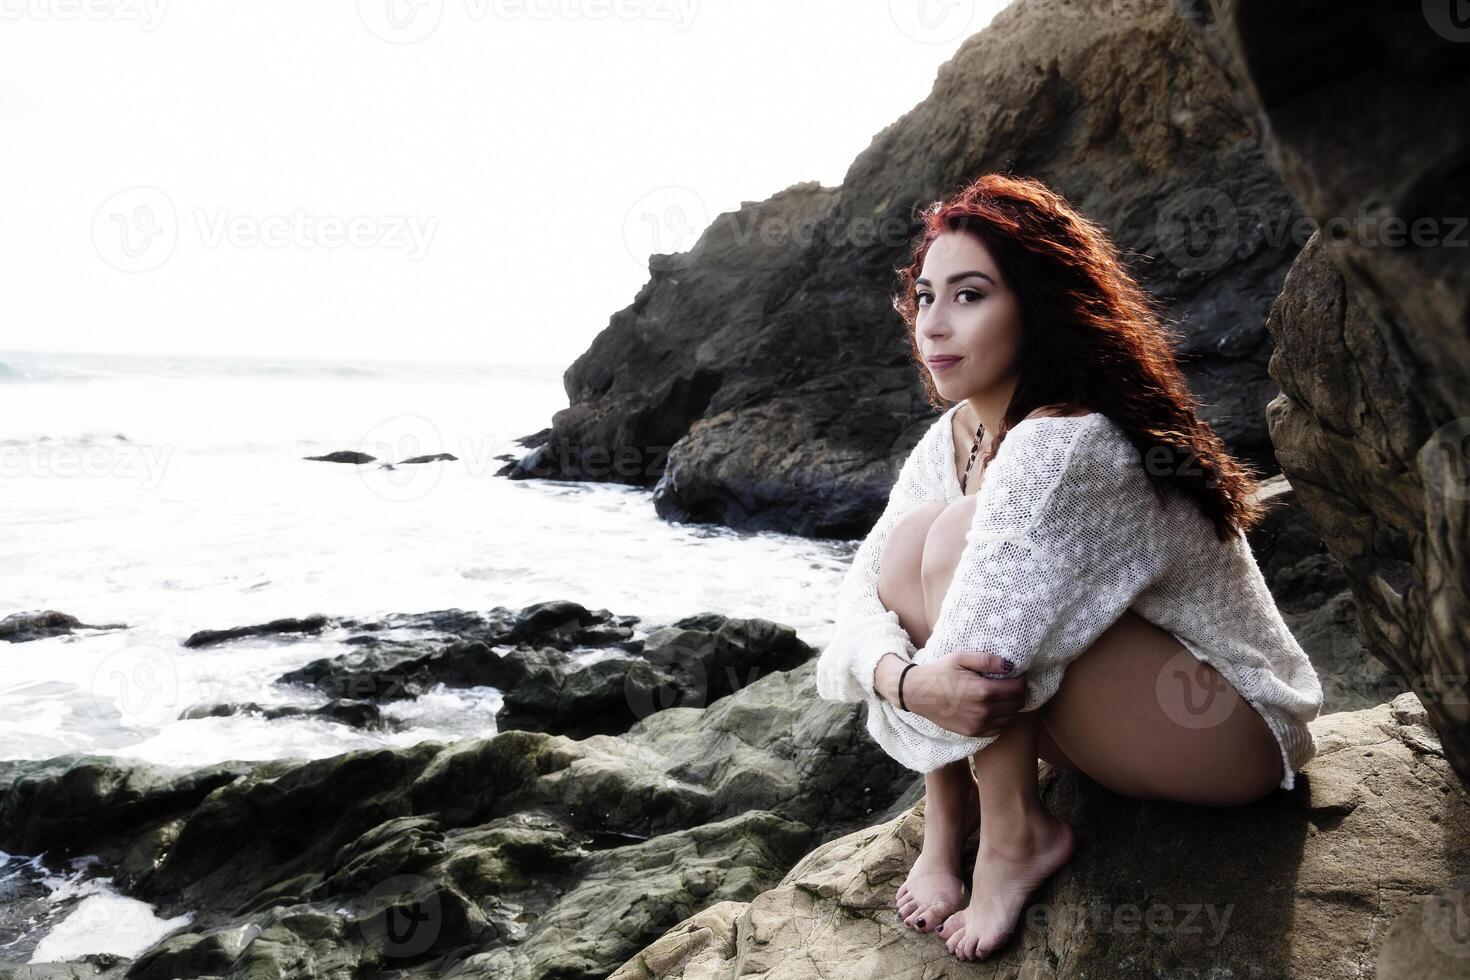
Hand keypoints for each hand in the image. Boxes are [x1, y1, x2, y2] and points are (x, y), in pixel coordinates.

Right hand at [898, 650, 1024, 737]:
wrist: (917, 694)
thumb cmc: (939, 672)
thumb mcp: (961, 658)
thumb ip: (987, 660)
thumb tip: (1011, 665)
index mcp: (983, 691)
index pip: (1018, 688)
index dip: (1021, 679)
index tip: (1017, 674)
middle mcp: (984, 711)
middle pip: (1017, 704)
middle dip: (1018, 692)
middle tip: (1010, 684)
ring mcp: (979, 725)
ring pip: (1010, 718)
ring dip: (1011, 706)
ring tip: (1001, 695)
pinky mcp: (973, 733)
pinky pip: (998, 728)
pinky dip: (1001, 718)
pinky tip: (993, 708)